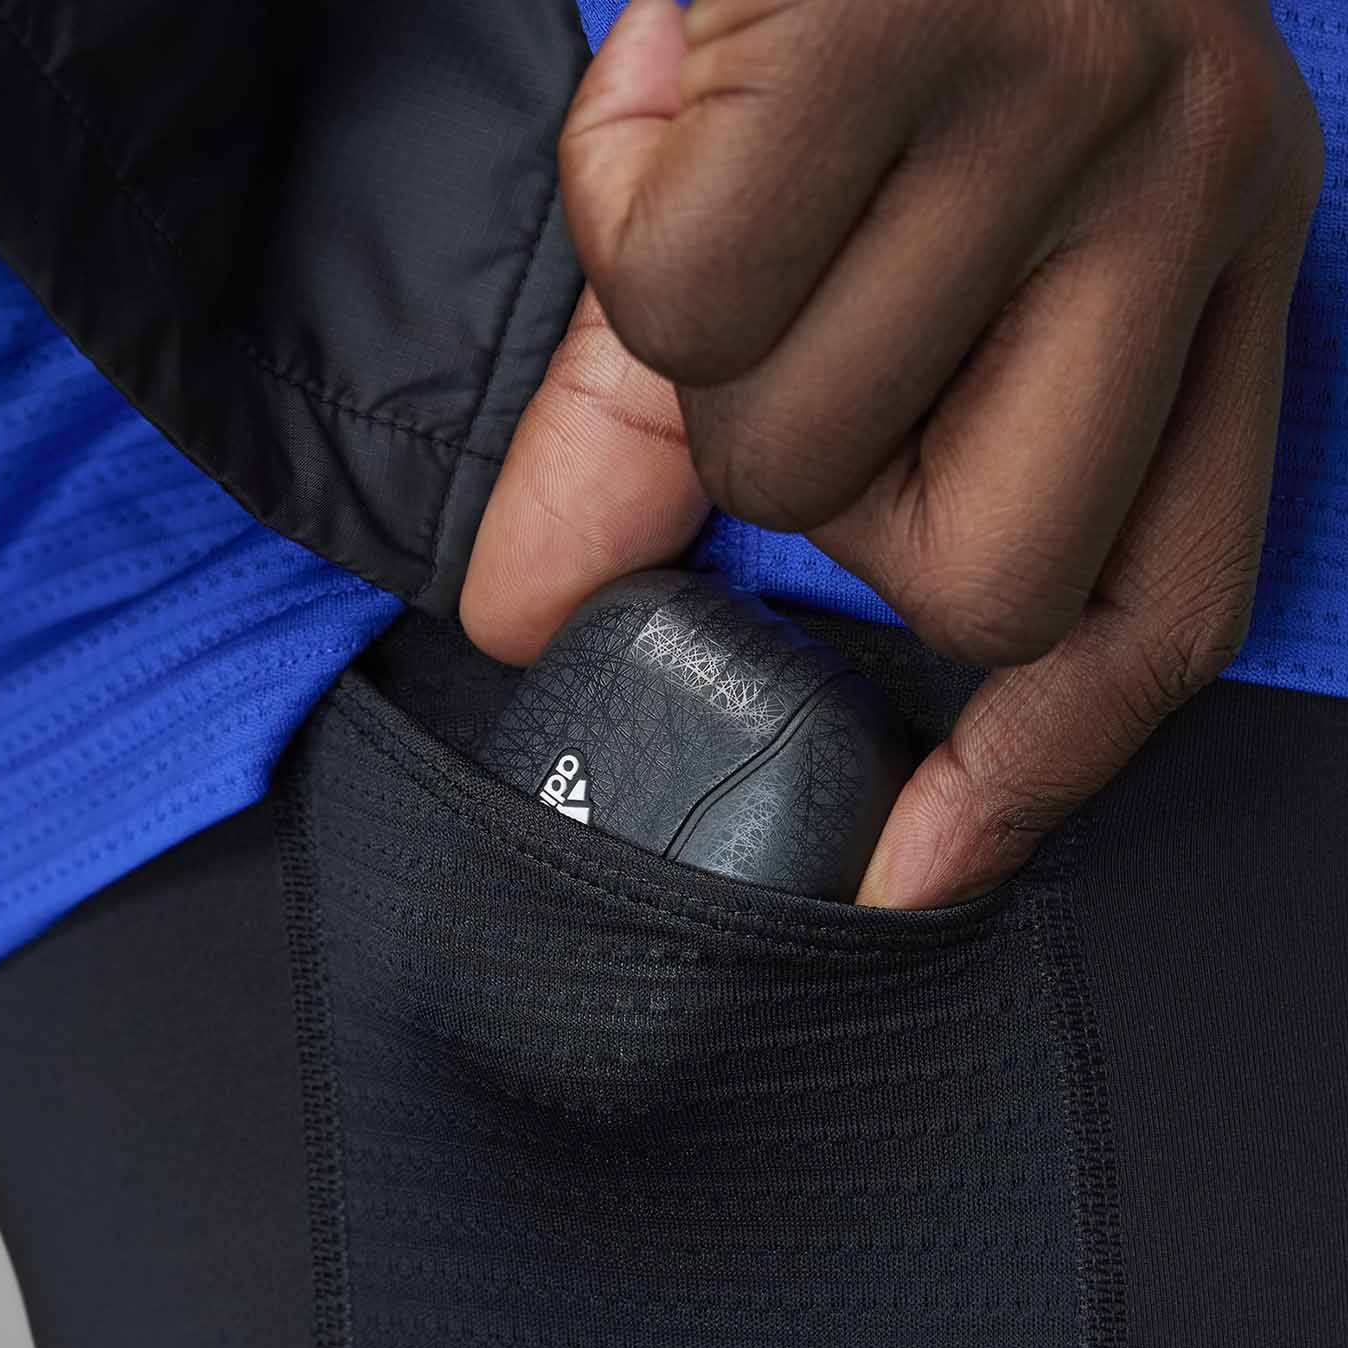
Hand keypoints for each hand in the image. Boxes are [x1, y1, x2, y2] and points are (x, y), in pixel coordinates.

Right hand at [462, 0, 1322, 905]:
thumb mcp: (830, 221)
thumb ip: (692, 453)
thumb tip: (532, 619)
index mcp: (1214, 258)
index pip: (1155, 607)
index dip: (1027, 771)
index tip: (902, 866)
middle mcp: (1196, 189)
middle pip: (974, 577)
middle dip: (816, 493)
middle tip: (791, 314)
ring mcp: (1082, 108)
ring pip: (802, 446)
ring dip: (697, 337)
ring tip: (737, 153)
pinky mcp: (927, 26)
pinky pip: (698, 295)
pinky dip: (627, 207)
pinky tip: (690, 84)